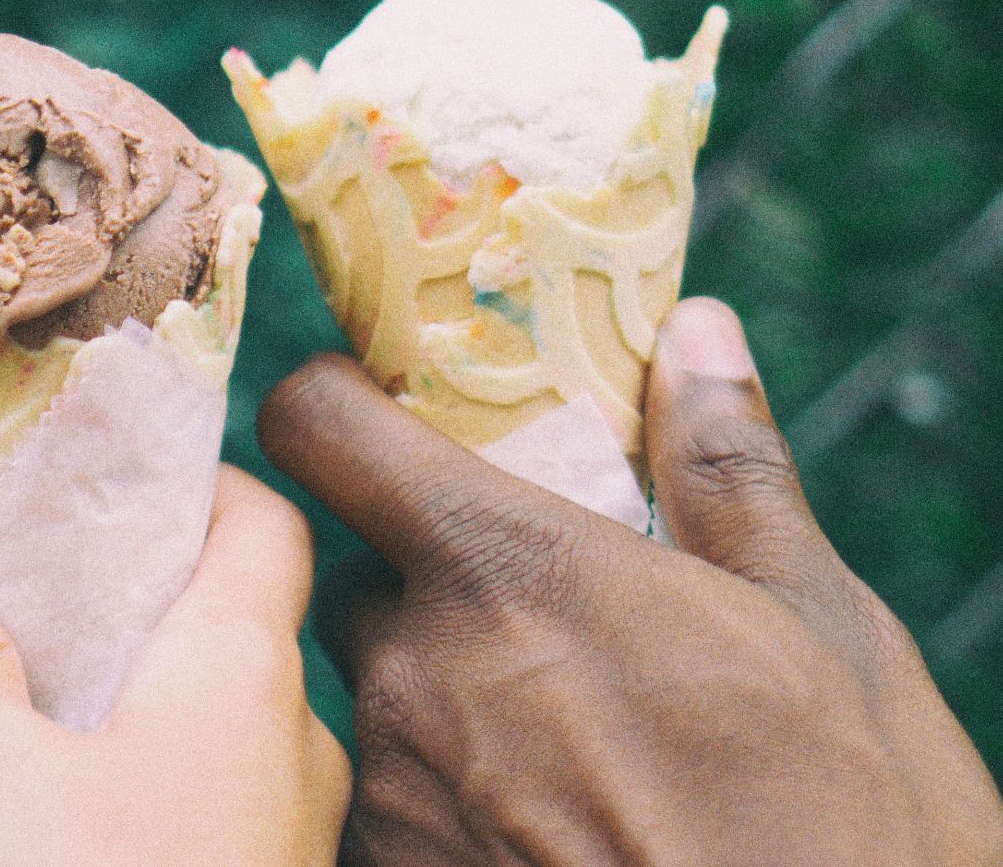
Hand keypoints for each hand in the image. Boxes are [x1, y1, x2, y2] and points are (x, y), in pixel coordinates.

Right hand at [0, 466, 349, 866]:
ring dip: (129, 676)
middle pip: (232, 611)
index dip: (193, 476)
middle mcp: (289, 736)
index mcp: (243, 666)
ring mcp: (283, 826)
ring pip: (214, 710)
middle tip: (34, 560)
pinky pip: (207, 789)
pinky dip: (141, 756)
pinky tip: (57, 781)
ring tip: (24, 662)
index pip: (262, 519)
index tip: (108, 465)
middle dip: (133, 579)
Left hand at [260, 297, 1002, 864]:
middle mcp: (410, 669)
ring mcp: (390, 788)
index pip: (317, 427)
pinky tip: (542, 832)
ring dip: (441, 700)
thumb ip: (727, 472)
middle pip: (355, 577)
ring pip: (374, 698)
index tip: (374, 414)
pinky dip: (443, 804)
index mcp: (500, 567)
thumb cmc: (838, 828)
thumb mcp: (822, 629)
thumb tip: (698, 337)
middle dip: (422, 583)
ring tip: (569, 748)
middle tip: (534, 621)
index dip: (332, 408)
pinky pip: (387, 808)